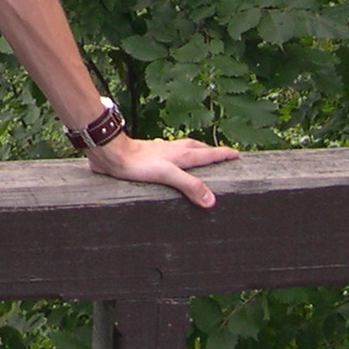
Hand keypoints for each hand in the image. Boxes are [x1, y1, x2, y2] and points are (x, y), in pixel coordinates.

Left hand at [84, 134, 238, 207]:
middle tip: (221, 154)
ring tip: (199, 156)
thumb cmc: (137, 163)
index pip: (207, 154)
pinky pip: (168, 154)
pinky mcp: (147, 154)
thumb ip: (189, 185)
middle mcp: (172, 150)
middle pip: (197, 148)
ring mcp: (159, 151)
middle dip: (210, 151)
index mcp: (180, 155)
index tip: (236, 154)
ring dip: (194, 152)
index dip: (222, 154)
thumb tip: (211, 200)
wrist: (111, 153)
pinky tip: (169, 161)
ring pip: (182, 149)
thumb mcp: (167, 175)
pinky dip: (176, 156)